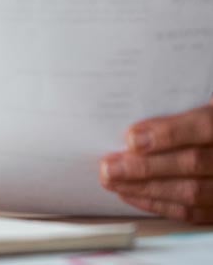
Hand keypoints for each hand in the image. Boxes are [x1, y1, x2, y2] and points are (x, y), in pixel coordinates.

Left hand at [100, 98, 212, 222]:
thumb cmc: (200, 115)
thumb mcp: (196, 99)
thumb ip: (173, 109)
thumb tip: (135, 122)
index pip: (205, 126)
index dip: (168, 133)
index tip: (132, 138)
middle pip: (193, 163)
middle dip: (146, 167)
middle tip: (109, 167)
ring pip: (192, 192)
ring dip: (146, 188)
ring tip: (112, 181)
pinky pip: (193, 212)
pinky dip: (158, 205)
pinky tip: (131, 194)